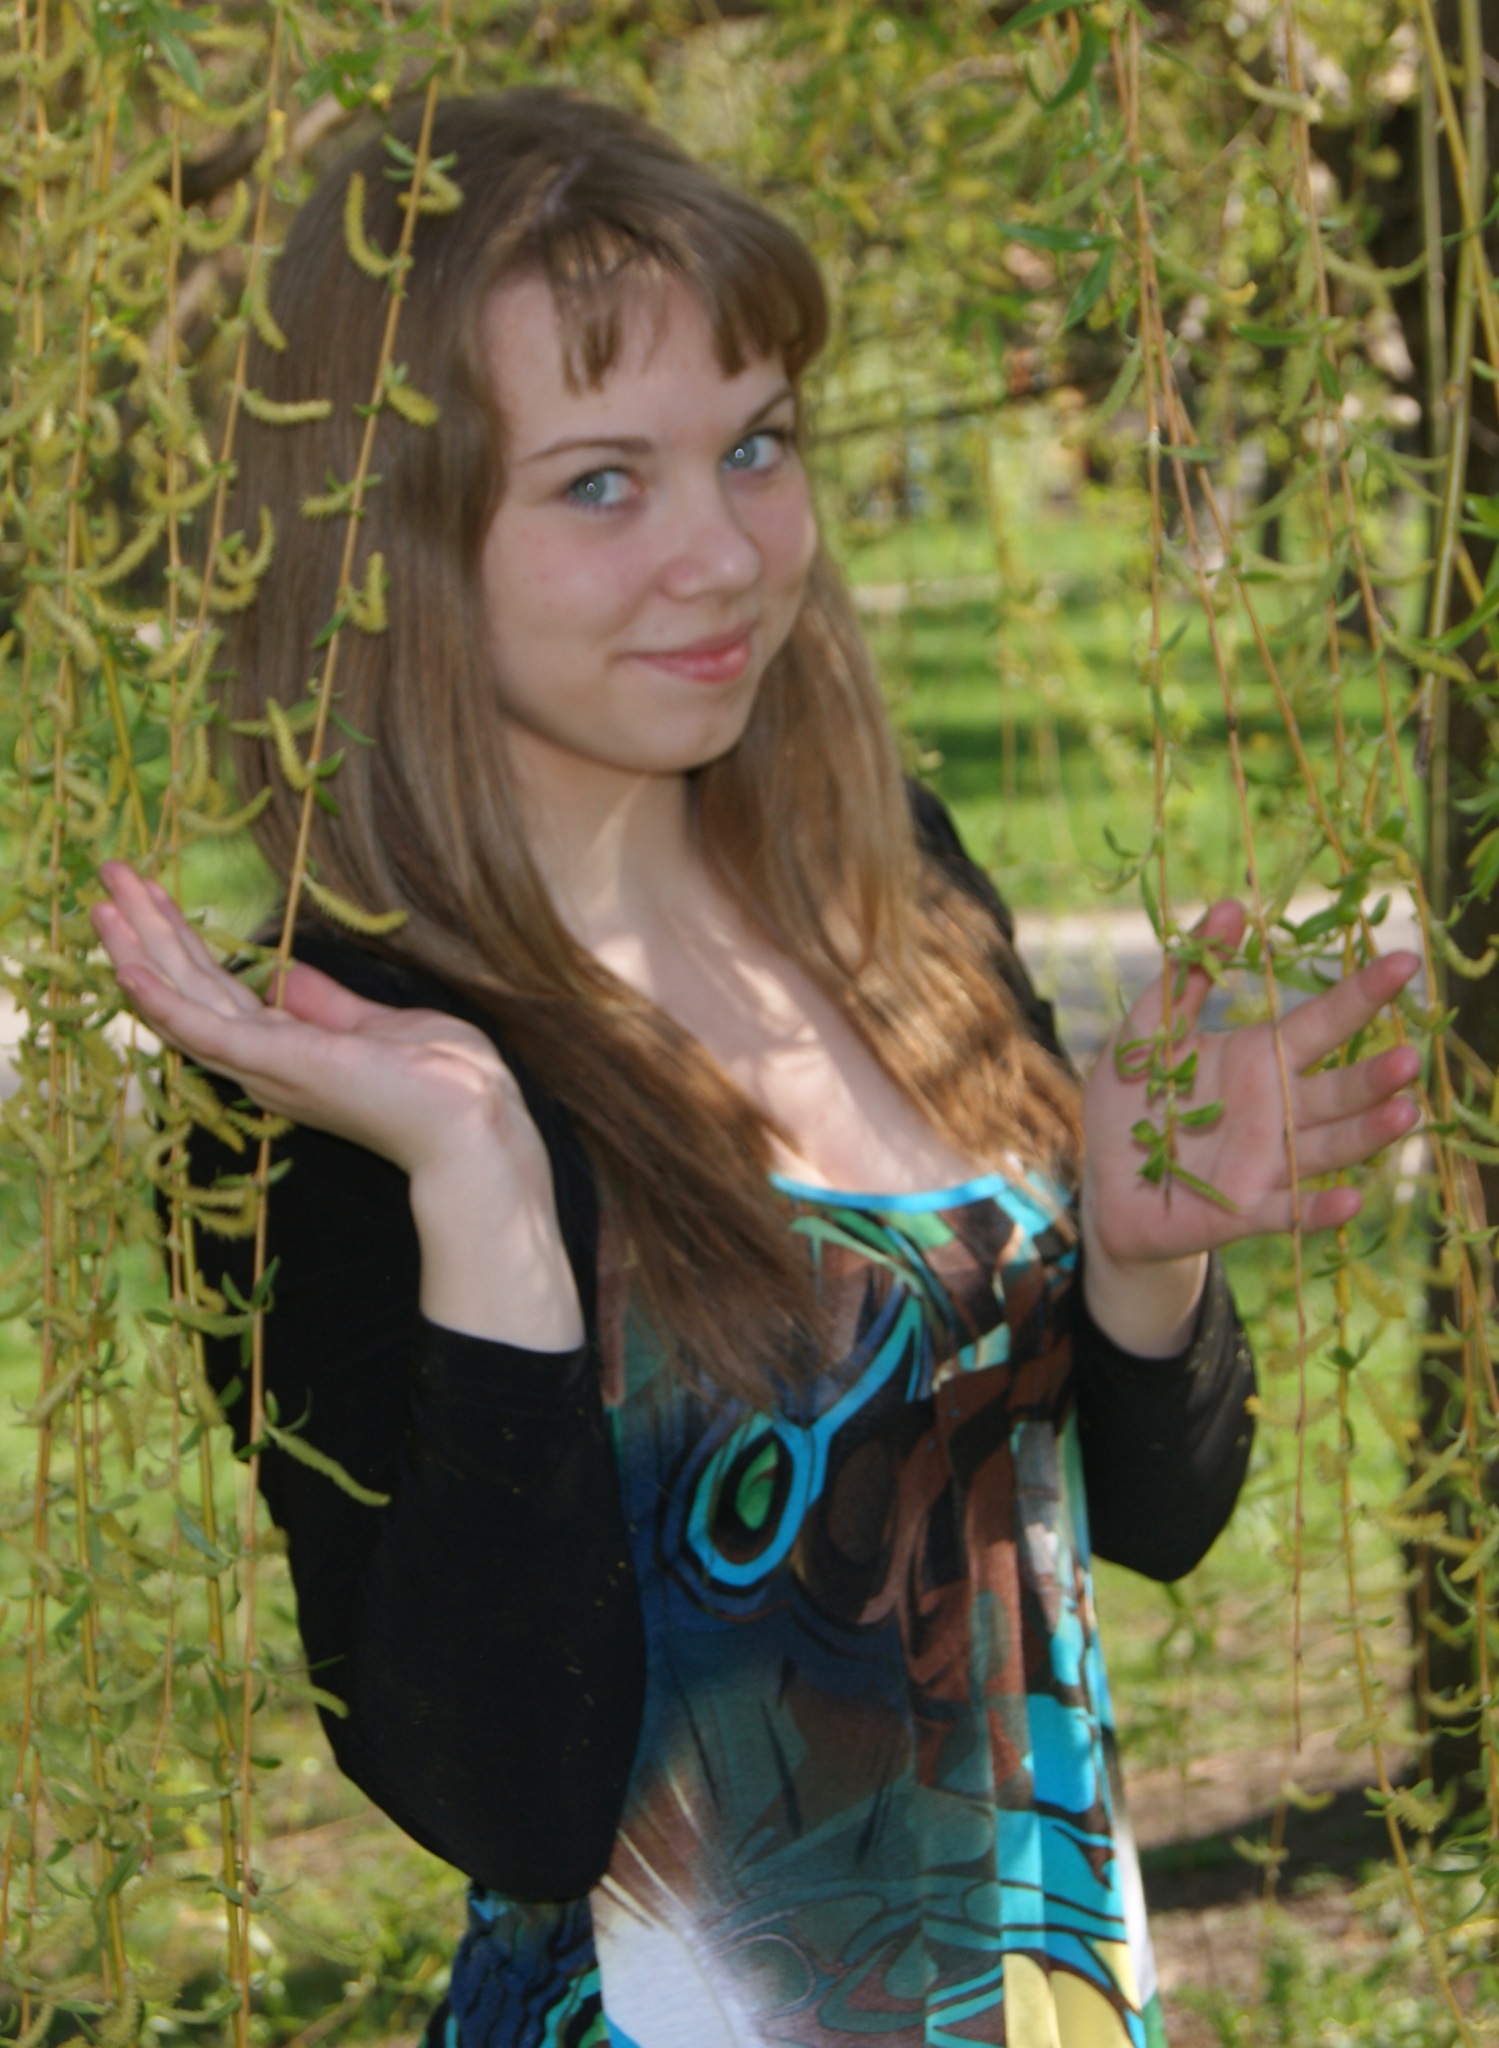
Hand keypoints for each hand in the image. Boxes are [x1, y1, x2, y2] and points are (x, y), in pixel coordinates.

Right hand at [91, 862, 582, 1347]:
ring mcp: (267, 1064)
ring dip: (139, 948)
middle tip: (109, 877)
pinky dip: (161, 999)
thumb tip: (281, 972)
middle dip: (147, 931)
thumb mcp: (378, 1025)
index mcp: (288, 1052)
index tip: (154, 898)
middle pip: (188, 987)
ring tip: (102, 899)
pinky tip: (127, 965)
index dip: (182, 945)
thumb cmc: (442, 1083)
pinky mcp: (277, 1063)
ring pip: (183, 999)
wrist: (472, 1125)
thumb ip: (326, 1005)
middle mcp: (264, 1062)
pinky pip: (204, 1028)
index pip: (216, 992)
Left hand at [1080, 900, 1420, 1351]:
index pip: (1321, 1022)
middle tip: (1410, 1055)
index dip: (1361, 994)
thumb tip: (1231, 906)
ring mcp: (1267, 1164)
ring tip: (1404, 1112)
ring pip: (1326, 1148)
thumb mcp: (1145, 1035)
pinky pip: (1288, 1212)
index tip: (1404, 962)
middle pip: (1337, 1090)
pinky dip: (1318, 1209)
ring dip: (1366, 1134)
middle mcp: (1277, 1112)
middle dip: (1374, 1075)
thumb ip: (1185, 976)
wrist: (1108, 1189)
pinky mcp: (1244, 1212)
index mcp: (1260, 1061)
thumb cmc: (1133, 1106)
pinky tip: (1350, 1200)